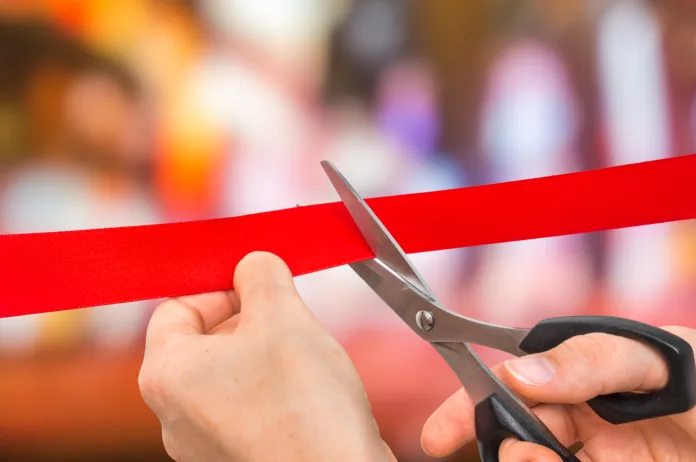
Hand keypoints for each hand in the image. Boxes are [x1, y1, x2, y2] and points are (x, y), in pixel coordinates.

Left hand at [139, 252, 395, 461]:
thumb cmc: (304, 411)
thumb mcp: (283, 316)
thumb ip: (261, 275)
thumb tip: (254, 264)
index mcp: (166, 374)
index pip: (177, 306)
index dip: (219, 286)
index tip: (256, 284)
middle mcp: (175, 414)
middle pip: (206, 339)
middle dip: (248, 319)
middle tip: (286, 316)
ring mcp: (205, 442)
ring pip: (232, 372)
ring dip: (266, 352)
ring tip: (302, 357)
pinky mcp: (238, 456)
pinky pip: (249, 404)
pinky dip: (276, 387)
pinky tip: (307, 390)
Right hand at [421, 326, 695, 460]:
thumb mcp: (662, 358)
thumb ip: (590, 358)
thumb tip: (518, 371)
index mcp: (586, 390)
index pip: (511, 396)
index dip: (468, 412)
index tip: (437, 436)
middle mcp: (588, 435)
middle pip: (520, 444)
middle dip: (507, 449)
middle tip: (517, 453)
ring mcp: (608, 461)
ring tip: (539, 455)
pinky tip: (605, 457)